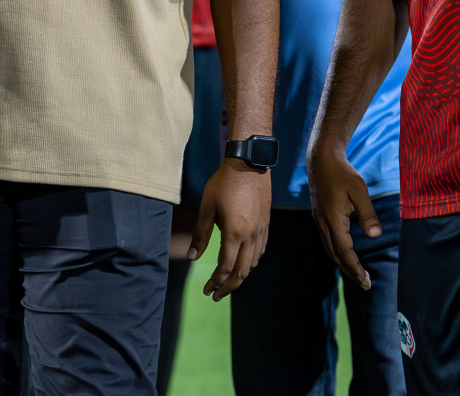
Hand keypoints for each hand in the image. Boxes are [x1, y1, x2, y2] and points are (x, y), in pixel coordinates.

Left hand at [190, 159, 269, 300]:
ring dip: (240, 276)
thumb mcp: (206, 207)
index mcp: (234, 233)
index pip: (225, 267)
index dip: (215, 281)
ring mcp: (261, 231)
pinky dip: (251, 263)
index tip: (207, 290)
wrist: (249, 164)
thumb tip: (193, 257)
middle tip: (216, 295)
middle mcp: (251, 236)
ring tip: (227, 282)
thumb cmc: (223, 183)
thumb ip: (201, 233)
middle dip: (228, 286)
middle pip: (241, 272)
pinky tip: (243, 263)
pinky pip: (260, 251)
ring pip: (253, 263)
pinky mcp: (266, 225)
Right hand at [308, 142, 379, 289]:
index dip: (355, 267)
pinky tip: (346, 255)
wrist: (321, 159)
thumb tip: (376, 236)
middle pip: (335, 254)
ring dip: (343, 263)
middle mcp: (323, 223)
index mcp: (332, 219)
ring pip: (330, 249)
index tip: (366, 281)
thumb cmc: (342, 173)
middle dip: (350, 271)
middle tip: (365, 284)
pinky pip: (328, 241)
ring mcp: (319, 220)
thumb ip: (368, 214)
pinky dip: (338, 253)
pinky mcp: (320, 216)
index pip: (344, 250)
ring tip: (357, 274)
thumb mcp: (359, 191)